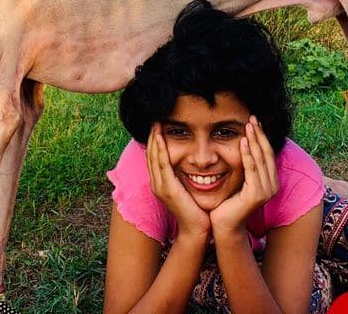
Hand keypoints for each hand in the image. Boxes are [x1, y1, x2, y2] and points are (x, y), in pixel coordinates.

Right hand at [147, 123, 210, 237]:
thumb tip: (189, 160)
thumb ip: (184, 174)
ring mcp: (159, 186)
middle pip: (150, 154)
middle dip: (152, 136)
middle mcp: (156, 183)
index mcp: (160, 182)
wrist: (197, 230)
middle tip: (154, 118)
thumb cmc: (196, 209)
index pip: (154, 157)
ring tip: (155, 123)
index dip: (154, 140)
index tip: (157, 125)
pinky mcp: (167, 189)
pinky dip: (160, 150)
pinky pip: (162, 165)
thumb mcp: (187, 187)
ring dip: (154, 139)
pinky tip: (160, 138)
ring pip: (153, 157)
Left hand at [210, 116, 278, 234]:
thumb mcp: (239, 180)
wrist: (223, 225)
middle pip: (267, 153)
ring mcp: (266, 191)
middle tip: (252, 118)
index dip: (262, 137)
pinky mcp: (257, 195)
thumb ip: (245, 166)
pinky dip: (247, 154)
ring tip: (249, 125)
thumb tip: (242, 144)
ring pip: (260, 159)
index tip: (254, 121)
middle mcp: (272, 185)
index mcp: (270, 181)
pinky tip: (243, 142)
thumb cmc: (228, 202)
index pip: (267, 154)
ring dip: (254, 140)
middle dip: (259, 134)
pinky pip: (252, 169)